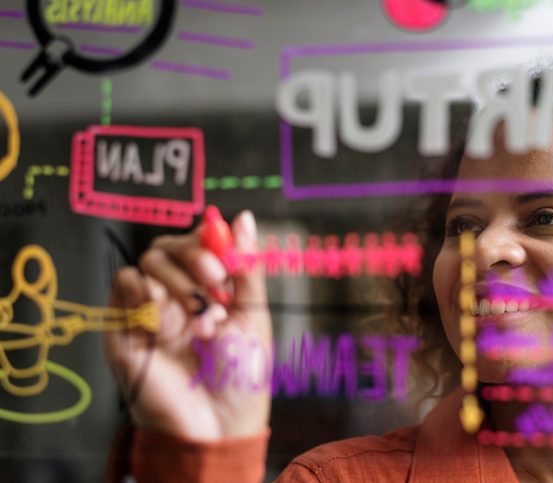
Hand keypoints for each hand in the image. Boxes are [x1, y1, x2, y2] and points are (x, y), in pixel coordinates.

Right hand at [106, 211, 271, 440]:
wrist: (219, 424)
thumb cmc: (241, 375)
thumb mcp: (253, 315)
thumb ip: (246, 266)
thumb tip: (243, 217)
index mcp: (206, 289)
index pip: (195, 242)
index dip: (208, 243)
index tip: (226, 264)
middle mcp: (176, 295)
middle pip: (169, 246)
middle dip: (196, 260)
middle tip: (216, 286)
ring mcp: (149, 310)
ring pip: (150, 262)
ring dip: (181, 284)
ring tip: (203, 322)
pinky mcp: (124, 327)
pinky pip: (125, 284)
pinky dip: (149, 293)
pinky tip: (170, 322)